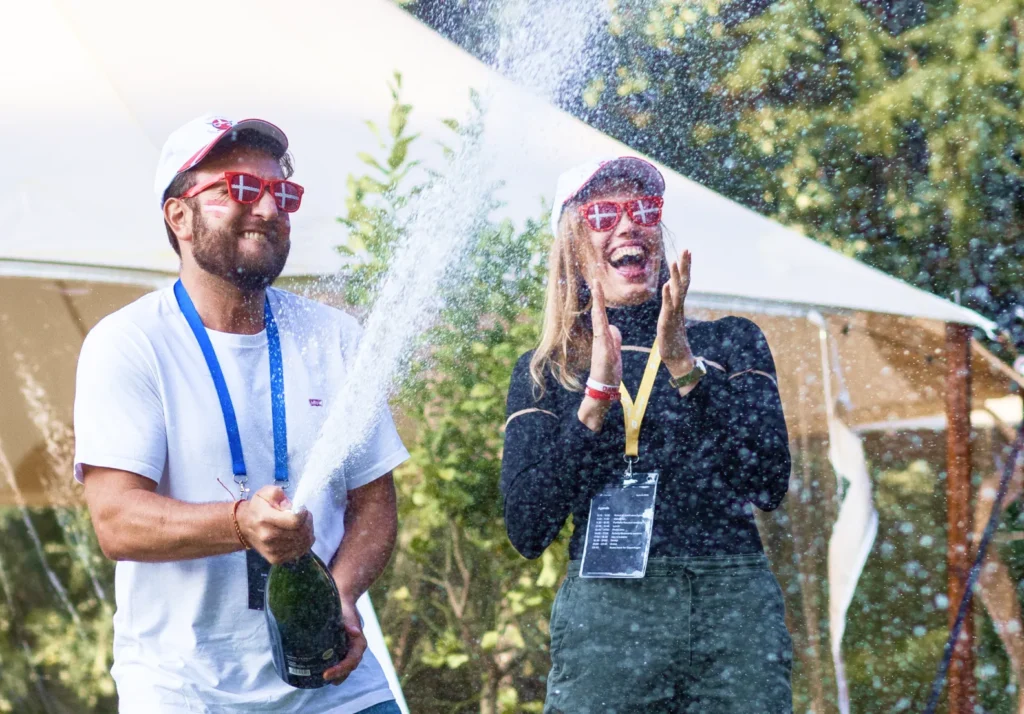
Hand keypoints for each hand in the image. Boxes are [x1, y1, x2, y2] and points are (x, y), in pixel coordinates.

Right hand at [236, 486, 313, 564]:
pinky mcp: (276, 559)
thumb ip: (279, 495)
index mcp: (265, 518)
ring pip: (302, 543)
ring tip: (302, 525)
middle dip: (308, 522)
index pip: (295, 521)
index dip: (304, 514)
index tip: (302, 509)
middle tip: (305, 516)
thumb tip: (291, 507)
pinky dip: (304, 543)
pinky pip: (299, 552)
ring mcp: (272, 550)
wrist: (245, 526)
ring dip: (308, 532)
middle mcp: (268, 536)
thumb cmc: (258, 507)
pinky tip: (300, 535)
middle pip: (301, 532)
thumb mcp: (266, 493)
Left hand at [324, 596, 366, 684]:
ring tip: (322, 679)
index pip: (351, 661)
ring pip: (345, 667)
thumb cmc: (343, 607)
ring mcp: (349, 650)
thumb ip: (350, 622)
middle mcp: (355, 648)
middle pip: (349, 667)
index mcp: (359, 643)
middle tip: (323, 678)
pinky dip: (333, 668)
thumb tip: (355, 632)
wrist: (342, 600)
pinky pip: (339, 662)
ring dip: (336, 674)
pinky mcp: (341, 648)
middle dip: (338, 675)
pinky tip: (320, 671)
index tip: (326, 674)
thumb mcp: (346, 613)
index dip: (340, 670)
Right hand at [579, 282, 622, 431]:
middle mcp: (600, 337)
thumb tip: (613, 328)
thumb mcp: (614, 352)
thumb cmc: (608, 372)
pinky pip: (602, 331)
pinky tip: (600, 310)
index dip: (600, 301)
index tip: (599, 286)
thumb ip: (614, 339)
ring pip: (599, 319)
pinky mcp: (603, 349)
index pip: (602, 315)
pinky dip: (601, 320)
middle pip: (598, 313)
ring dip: (598, 303)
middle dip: (597, 296)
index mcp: (603, 337)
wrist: (602, 388)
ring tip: (597, 287)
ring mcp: (600, 343)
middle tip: (595, 279)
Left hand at [657, 249, 694, 376]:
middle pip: (683, 282)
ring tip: (674, 262)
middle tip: (686, 249)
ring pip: (676, 292)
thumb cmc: (673, 338)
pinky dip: (667, 296)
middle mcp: (678, 306)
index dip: (685, 266)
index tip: (687, 251)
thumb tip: (670, 288)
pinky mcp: (668, 323)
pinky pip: (668, 307)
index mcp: (679, 304)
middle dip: (684, 265)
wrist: (677, 357)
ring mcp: (674, 314)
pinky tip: (666, 285)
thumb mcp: (671, 316)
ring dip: (675, 277)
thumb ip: (671, 302)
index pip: (683, 281)